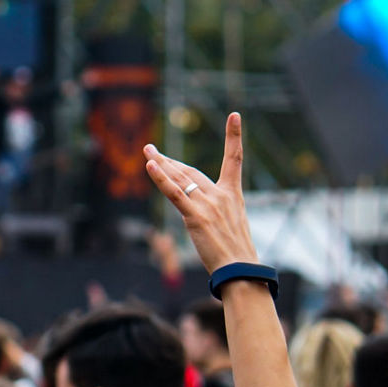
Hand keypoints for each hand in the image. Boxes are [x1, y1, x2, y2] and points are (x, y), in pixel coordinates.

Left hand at [144, 112, 259, 273]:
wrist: (240, 271)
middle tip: (152, 149)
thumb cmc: (235, 252)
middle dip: (169, 160)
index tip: (235, 115)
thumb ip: (216, 209)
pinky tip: (150, 166)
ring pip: (180, 178)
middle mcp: (220, 195)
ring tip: (147, 150)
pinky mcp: (195, 217)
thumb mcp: (231, 223)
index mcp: (233, 194)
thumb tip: (202, 206)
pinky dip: (161, 179)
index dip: (234, 136)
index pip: (234, 159)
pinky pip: (174, 194)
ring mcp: (208, 205)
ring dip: (160, 163)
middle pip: (190, 170)